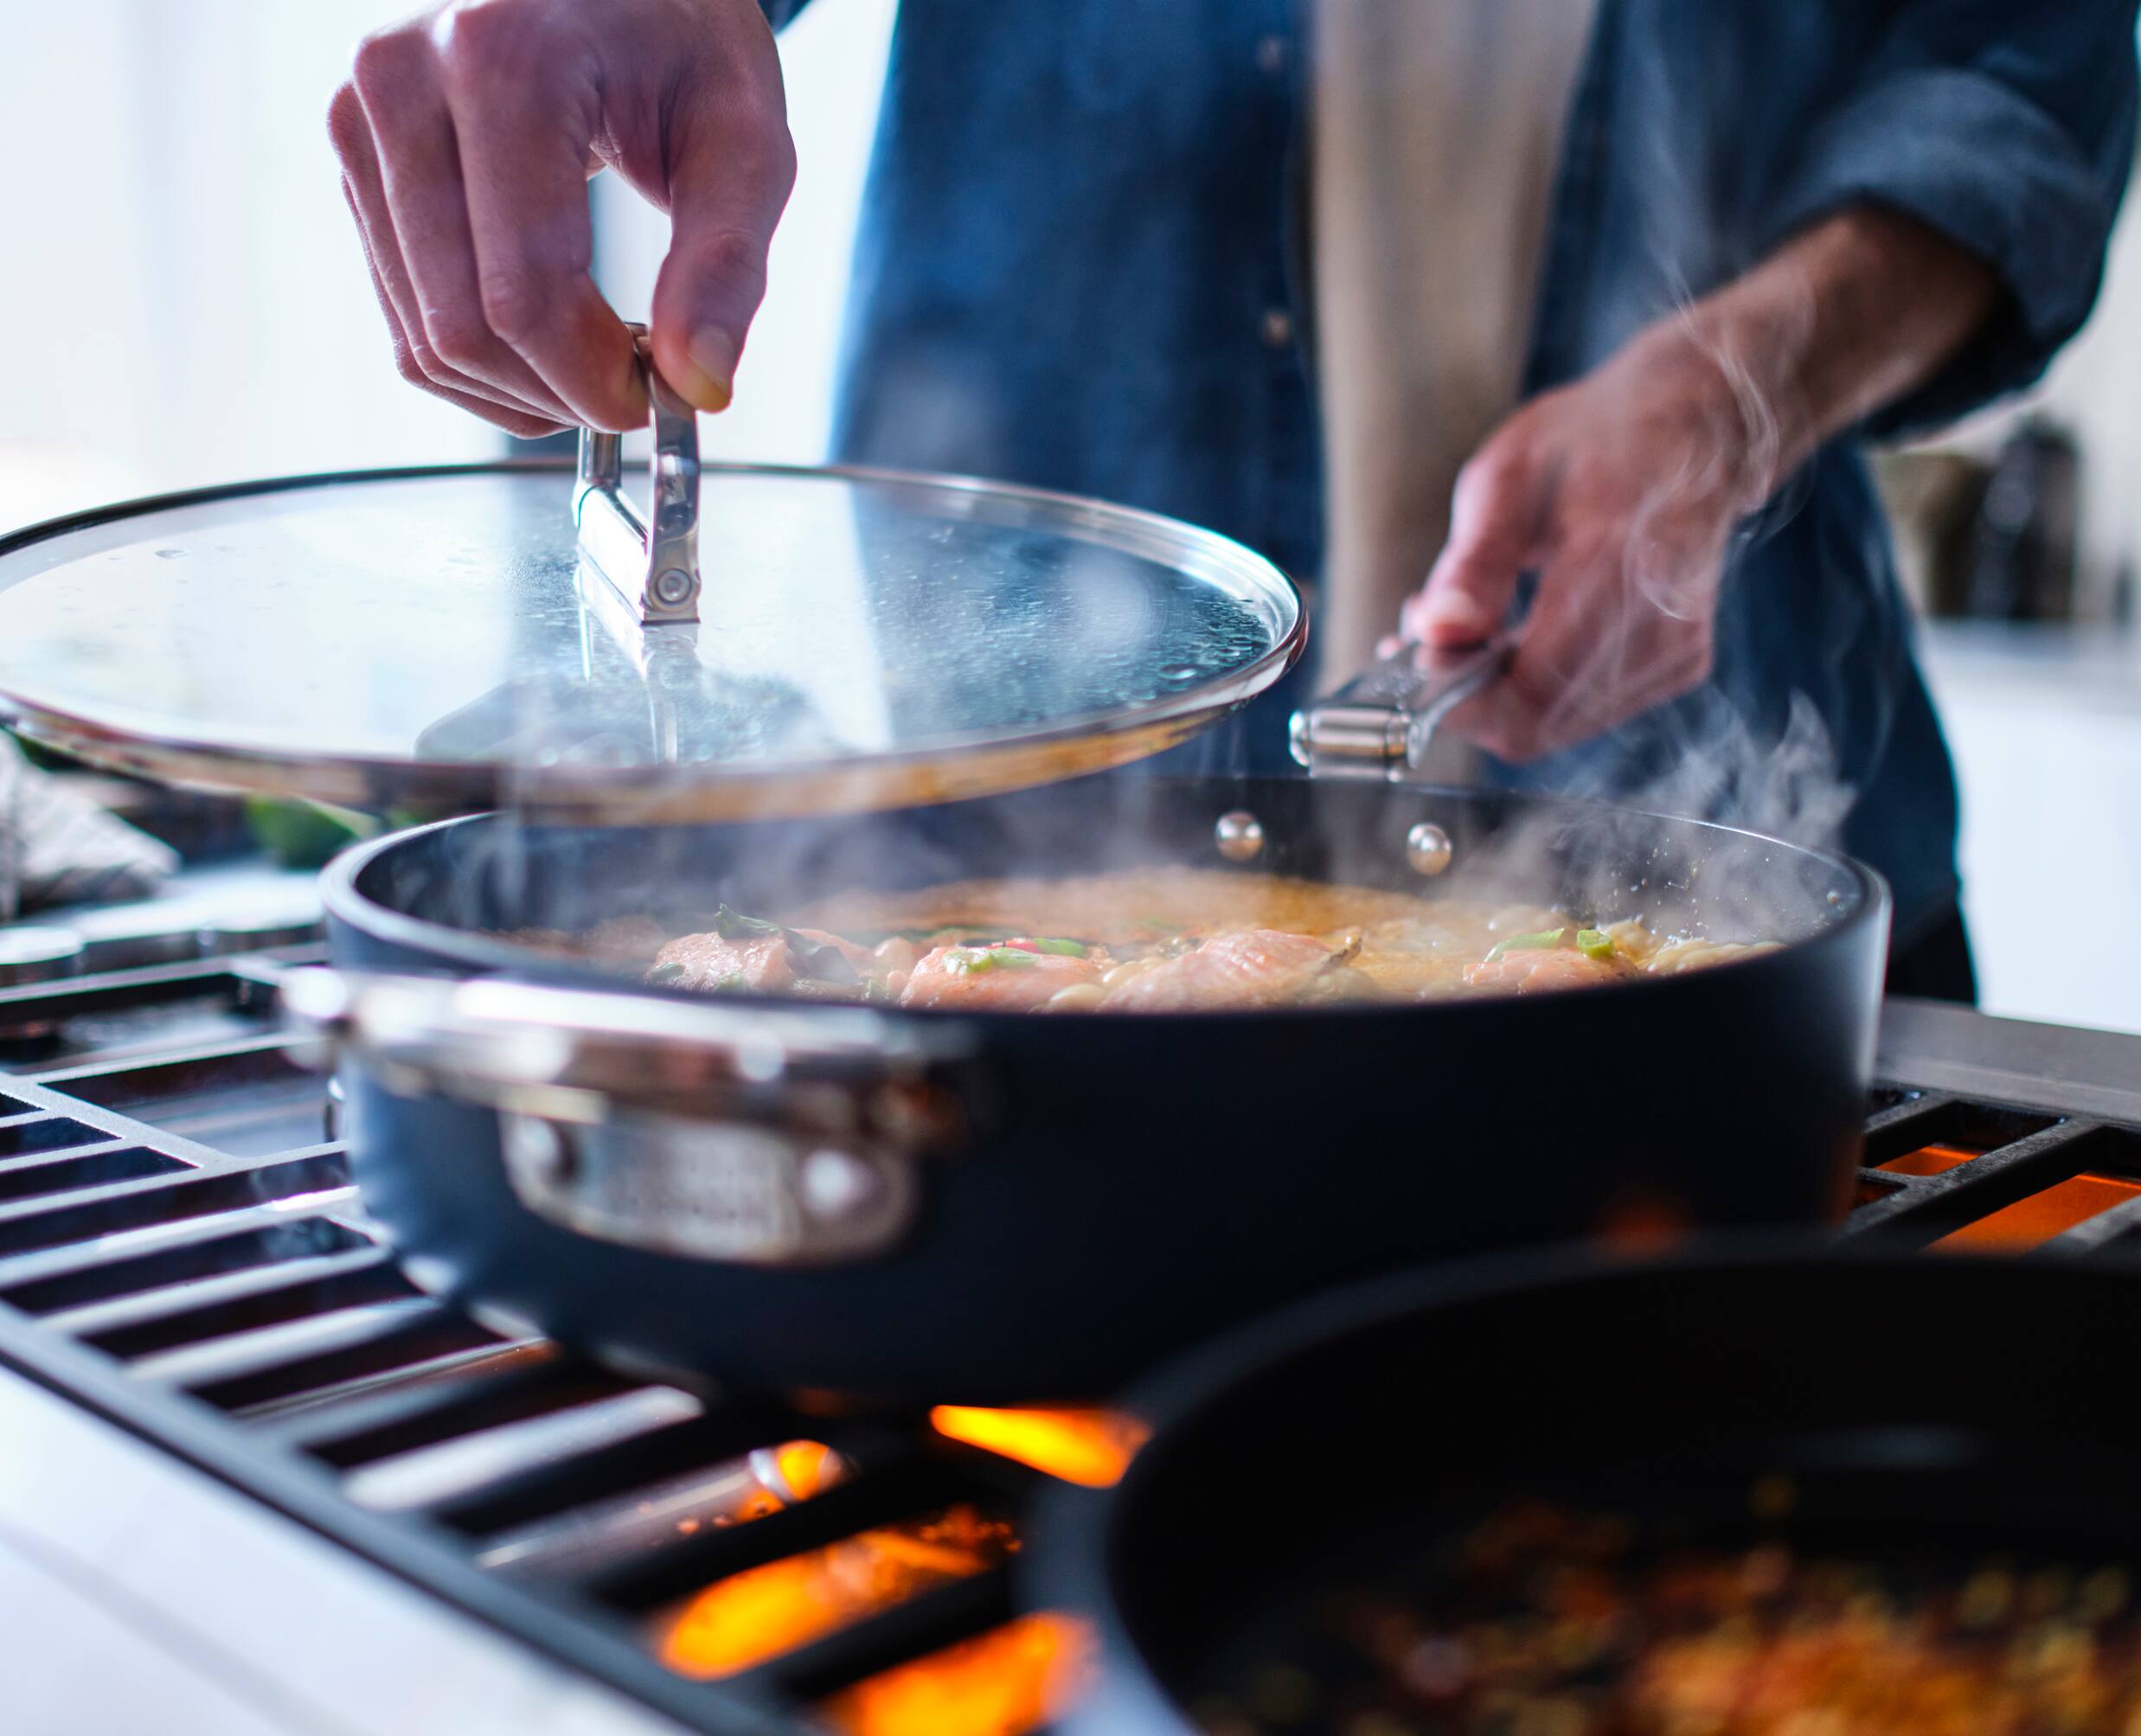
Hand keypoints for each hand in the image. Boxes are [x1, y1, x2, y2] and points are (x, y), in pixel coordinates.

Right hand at [327, 0, 794, 435]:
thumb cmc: (685, 48)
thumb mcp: (745, 141)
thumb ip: (726, 264)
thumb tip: (698, 385)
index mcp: (500, 58)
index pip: (523, 289)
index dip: (592, 378)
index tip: (659, 400)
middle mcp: (403, 80)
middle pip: (461, 327)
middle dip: (559, 392)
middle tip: (639, 389)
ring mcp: (360, 119)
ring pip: (423, 341)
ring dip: (521, 392)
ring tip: (603, 358)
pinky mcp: (354, 160)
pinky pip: (405, 322)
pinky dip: (482, 369)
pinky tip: (550, 347)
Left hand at [1383, 207, 1999, 764]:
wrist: (1694, 427)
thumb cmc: (1594, 440)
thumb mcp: (1508, 475)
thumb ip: (1472, 562)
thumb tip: (1436, 631)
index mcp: (1615, 564)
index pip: (1528, 690)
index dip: (1456, 699)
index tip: (1404, 663)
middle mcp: (1659, 619)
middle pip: (1537, 723)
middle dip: (1466, 696)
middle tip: (1427, 643)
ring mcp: (1677, 647)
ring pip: (1557, 726)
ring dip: (1500, 694)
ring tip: (1479, 630)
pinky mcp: (1683, 663)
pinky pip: (1586, 711)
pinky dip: (1541, 688)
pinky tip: (1528, 635)